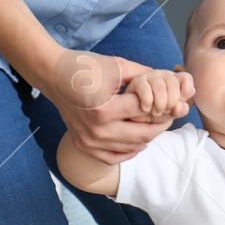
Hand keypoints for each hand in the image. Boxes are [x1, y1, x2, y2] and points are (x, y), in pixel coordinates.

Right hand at [40, 48, 177, 163]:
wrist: (52, 75)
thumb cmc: (84, 67)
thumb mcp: (117, 66)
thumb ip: (144, 75)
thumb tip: (168, 82)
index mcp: (104, 109)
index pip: (145, 112)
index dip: (163, 106)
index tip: (172, 102)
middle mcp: (96, 130)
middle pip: (142, 135)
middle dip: (160, 126)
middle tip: (168, 117)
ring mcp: (89, 141)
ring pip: (132, 148)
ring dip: (147, 138)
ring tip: (154, 125)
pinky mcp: (84, 146)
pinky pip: (114, 158)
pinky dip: (129, 151)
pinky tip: (137, 140)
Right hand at [125, 68, 194, 119]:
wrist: (136, 115)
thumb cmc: (157, 111)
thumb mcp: (172, 113)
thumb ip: (180, 110)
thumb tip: (181, 105)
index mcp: (175, 80)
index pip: (186, 77)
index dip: (186, 90)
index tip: (181, 101)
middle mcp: (163, 75)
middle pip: (173, 82)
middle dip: (171, 101)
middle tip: (166, 110)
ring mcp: (149, 77)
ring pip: (159, 86)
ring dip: (160, 104)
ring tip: (156, 112)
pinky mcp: (136, 82)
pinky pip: (145, 90)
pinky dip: (147, 102)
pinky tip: (146, 108)